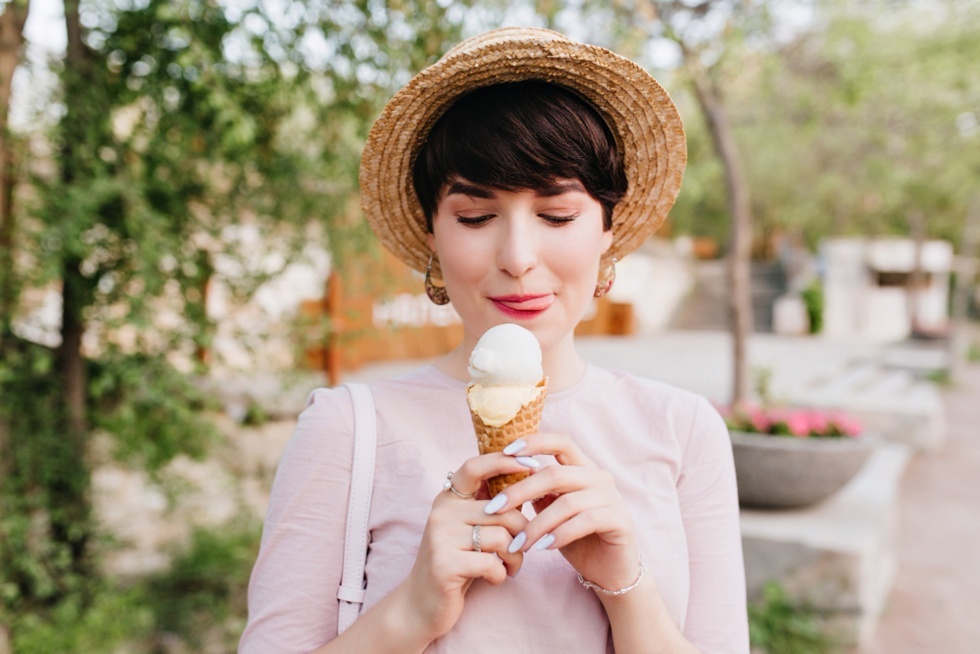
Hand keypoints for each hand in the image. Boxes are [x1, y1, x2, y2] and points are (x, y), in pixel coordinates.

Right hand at [397, 453, 533, 643]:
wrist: (420, 605)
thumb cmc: (457, 563)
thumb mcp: (471, 529)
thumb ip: (492, 508)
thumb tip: (530, 481)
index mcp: (449, 499)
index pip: (474, 467)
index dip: (504, 461)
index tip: (532, 463)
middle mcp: (442, 512)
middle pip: (504, 511)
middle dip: (523, 534)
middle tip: (521, 551)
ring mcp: (440, 537)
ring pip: (502, 538)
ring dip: (515, 558)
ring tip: (510, 567)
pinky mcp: (444, 564)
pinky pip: (491, 564)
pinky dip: (501, 575)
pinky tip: (495, 579)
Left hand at [484, 433, 640, 592]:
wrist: (609, 571)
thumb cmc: (576, 540)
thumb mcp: (552, 513)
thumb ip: (538, 494)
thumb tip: (505, 478)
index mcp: (583, 468)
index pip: (560, 442)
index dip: (534, 442)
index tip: (506, 452)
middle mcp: (599, 477)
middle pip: (555, 474)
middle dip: (520, 491)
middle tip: (494, 510)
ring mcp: (612, 497)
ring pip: (567, 503)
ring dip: (537, 525)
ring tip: (518, 543)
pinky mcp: (619, 520)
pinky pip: (585, 522)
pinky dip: (560, 534)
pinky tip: (544, 547)